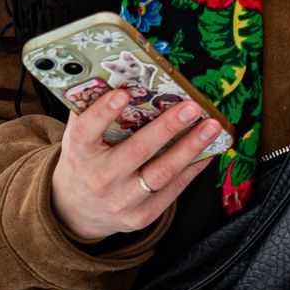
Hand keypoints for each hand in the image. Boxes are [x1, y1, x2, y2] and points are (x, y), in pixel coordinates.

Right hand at [49, 91, 221, 241]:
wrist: (78, 209)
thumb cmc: (85, 159)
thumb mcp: (79, 135)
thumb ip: (92, 107)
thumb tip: (119, 73)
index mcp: (79, 153)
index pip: (87, 131)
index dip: (103, 112)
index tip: (124, 93)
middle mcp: (99, 179)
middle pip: (136, 152)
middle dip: (166, 128)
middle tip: (191, 107)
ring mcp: (122, 201)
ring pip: (161, 173)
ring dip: (190, 147)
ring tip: (211, 126)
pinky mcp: (142, 216)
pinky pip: (173, 189)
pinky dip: (193, 167)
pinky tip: (208, 149)